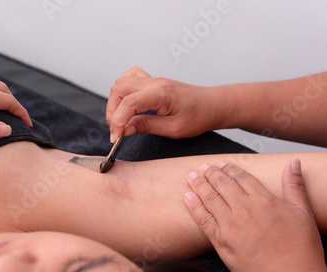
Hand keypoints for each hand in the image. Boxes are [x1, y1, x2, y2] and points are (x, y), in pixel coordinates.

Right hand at [106, 67, 225, 141]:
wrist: (213, 105)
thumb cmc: (199, 116)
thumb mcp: (174, 129)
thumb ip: (146, 126)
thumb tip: (124, 129)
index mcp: (161, 93)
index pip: (129, 103)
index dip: (117, 121)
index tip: (115, 137)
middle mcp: (154, 82)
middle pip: (119, 90)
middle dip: (112, 112)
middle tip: (117, 131)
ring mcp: (152, 79)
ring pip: (120, 84)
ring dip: (115, 102)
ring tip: (122, 121)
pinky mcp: (152, 81)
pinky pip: (129, 78)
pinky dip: (122, 91)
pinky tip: (127, 104)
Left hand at [183, 160, 325, 271]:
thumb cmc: (300, 250)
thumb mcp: (303, 213)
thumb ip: (294, 186)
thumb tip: (292, 163)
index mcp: (263, 200)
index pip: (241, 177)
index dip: (230, 169)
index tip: (222, 164)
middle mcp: (244, 209)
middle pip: (222, 184)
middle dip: (211, 173)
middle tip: (203, 167)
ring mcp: (230, 224)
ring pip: (209, 198)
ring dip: (199, 185)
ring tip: (192, 176)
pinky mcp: (220, 241)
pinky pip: (202, 219)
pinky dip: (193, 206)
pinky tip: (187, 197)